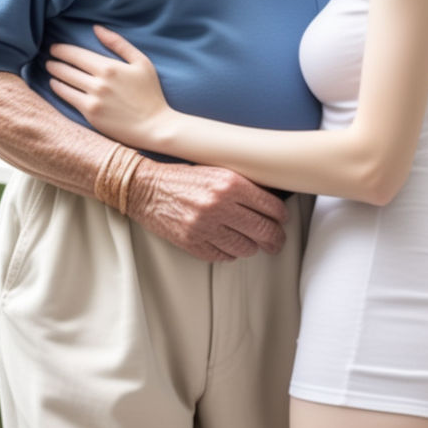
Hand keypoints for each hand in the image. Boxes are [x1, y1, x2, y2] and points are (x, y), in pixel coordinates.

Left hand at [47, 26, 168, 147]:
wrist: (154, 125)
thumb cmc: (150, 93)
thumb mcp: (141, 62)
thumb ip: (118, 43)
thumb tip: (96, 28)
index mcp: (109, 67)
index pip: (77, 54)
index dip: (62, 50)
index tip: (54, 47)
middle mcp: (98, 82)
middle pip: (66, 68)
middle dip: (55, 61)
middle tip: (49, 58)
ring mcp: (93, 99)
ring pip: (64, 82)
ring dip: (54, 74)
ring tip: (51, 70)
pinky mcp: (90, 114)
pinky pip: (68, 98)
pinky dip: (59, 89)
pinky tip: (56, 85)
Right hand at [127, 156, 289, 261]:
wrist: (146, 188)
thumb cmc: (182, 178)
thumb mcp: (216, 171)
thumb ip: (242, 186)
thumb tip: (270, 203)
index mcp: (229, 183)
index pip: (271, 207)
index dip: (281, 216)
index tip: (281, 220)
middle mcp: (219, 205)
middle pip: (264, 231)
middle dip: (275, 239)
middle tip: (276, 241)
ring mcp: (206, 227)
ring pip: (247, 248)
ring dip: (251, 246)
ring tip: (249, 241)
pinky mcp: (193, 244)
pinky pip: (224, 256)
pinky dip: (229, 252)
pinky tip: (227, 242)